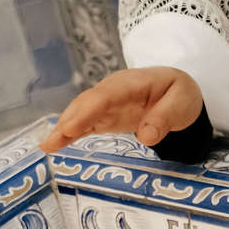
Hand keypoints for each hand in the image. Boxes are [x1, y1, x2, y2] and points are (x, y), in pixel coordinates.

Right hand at [39, 67, 202, 152]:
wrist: (176, 90)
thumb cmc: (179, 93)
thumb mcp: (181, 102)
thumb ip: (165, 118)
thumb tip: (147, 137)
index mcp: (132, 83)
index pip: (106, 96)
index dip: (88, 111)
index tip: (72, 127)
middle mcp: (113, 90)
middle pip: (87, 103)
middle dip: (69, 121)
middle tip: (51, 141)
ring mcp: (106, 102)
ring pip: (81, 112)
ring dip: (63, 128)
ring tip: (47, 145)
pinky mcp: (104, 115)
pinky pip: (84, 122)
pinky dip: (69, 132)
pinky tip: (54, 144)